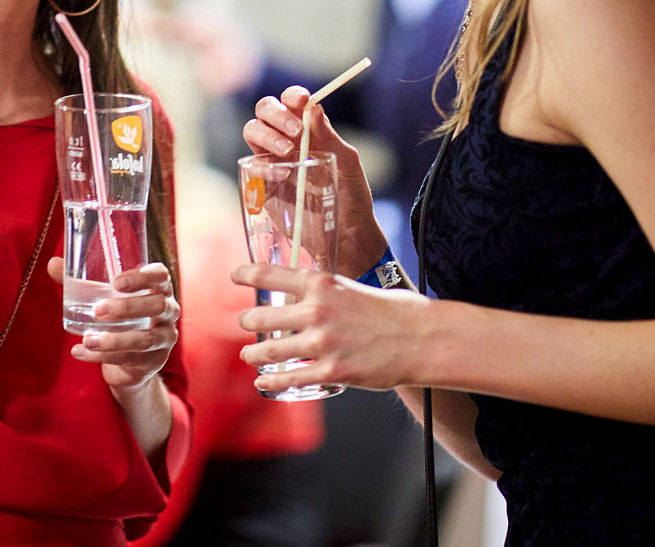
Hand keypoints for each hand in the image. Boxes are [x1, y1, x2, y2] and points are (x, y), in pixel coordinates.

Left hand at [46, 258, 179, 394]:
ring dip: (113, 339)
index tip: (117, 282)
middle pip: (157, 306)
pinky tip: (80, 352)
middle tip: (98, 310)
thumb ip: (81, 283)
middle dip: (127, 307)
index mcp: (159, 289)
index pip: (161, 276)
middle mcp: (168, 312)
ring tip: (87, 339)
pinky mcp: (153, 362)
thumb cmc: (119, 318)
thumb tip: (53, 263)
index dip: (143, 277)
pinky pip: (129, 359)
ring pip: (145, 339)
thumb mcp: (104, 298)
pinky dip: (102, 357)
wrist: (129, 362)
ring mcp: (164, 339)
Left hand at [232, 260, 426, 391]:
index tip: (234, 276)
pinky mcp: (331, 372)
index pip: (271, 274)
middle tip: (244, 323)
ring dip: (253, 354)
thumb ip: (324, 293)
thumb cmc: (390, 312)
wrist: (420, 338)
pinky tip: (262, 381)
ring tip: (248, 355)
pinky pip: (289, 378)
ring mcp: (322, 343)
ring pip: (269, 350)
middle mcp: (316, 310)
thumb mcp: (351, 289)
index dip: (246, 274)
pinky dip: (271, 381)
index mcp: (321, 284)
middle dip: (247, 321)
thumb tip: (302, 297)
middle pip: (262, 316)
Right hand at [243, 86, 385, 274]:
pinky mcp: (261, 185)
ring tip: (287, 151)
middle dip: (276, 114)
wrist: (347, 235)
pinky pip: (251, 167)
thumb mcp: (346, 162)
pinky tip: (282, 174)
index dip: (292, 96)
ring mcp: (270, 162)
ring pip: (252, 132)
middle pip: (264, 111)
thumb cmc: (351, 195)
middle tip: (295, 131)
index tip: (302, 100)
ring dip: (266, 135)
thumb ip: (329, 136)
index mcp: (307, 130)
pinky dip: (263, 165)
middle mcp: (284, 140)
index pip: (291, 101)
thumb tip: (313, 107)